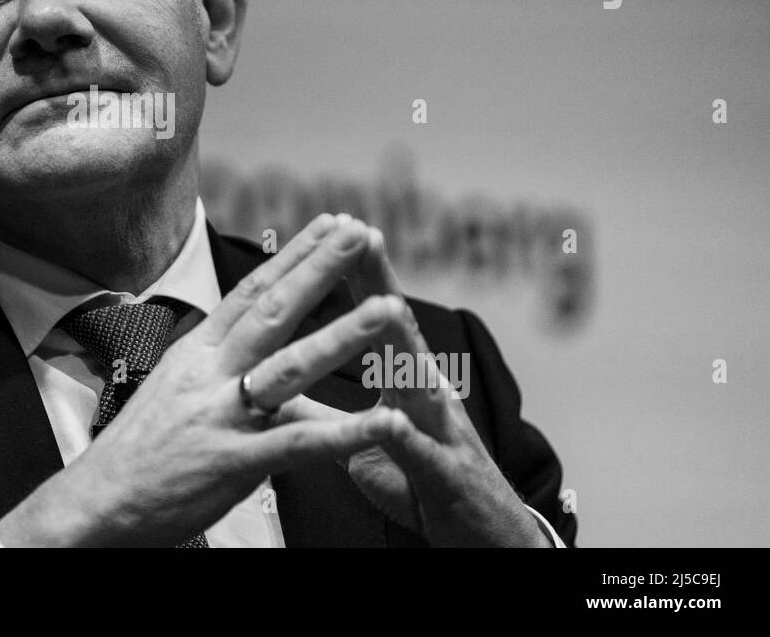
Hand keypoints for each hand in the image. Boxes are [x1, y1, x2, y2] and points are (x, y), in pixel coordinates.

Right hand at [0, 213, 406, 545]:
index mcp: (198, 352)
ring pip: (290, 367)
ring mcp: (222, 415)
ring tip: (388, 307)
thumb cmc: (138, 449)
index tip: (328, 225)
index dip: (293, 255)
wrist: (95, 502)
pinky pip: (297, 443)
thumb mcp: (175, 386)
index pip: (252, 291)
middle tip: (358, 232)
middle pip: (273, 310)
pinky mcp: (233, 462)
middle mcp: (210, 373)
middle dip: (319, 268)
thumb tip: (246, 337)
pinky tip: (382, 423)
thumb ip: (216, 362)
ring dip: (343, 335)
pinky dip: (343, 434)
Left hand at [285, 226, 551, 546]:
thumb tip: (285, 390)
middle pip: (399, 330)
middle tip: (363, 234)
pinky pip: (423, 455)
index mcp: (404, 383)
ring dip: (403, 343)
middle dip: (380, 283)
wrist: (484, 541)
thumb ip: (332, 411)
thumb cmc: (426, 485)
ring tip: (386, 306)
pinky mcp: (447, 478)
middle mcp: (426, 395)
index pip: (374, 317)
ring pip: (421, 382)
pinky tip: (392, 420)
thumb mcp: (373, 441)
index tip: (330, 228)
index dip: (354, 274)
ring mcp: (441, 433)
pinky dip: (407, 437)